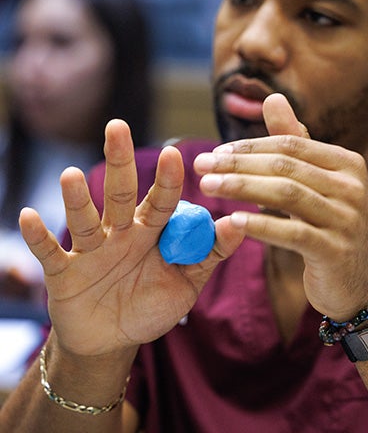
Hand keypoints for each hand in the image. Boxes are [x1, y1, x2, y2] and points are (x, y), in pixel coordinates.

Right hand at [19, 119, 243, 356]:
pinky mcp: (65, 272)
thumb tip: (240, 222)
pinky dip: (39, 237)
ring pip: (86, 219)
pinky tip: (28, 216)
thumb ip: (210, 253)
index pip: (162, 200)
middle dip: (119, 161)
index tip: (173, 154)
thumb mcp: (187, 282)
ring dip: (78, 199)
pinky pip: (51, 252)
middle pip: (121, 193)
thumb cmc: (152, 305)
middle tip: (117, 126)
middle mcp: (122, 233)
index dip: (167, 179)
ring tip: (70, 175)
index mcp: (153, 232)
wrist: (112, 340)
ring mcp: (92, 250)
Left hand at [194, 93, 367, 320]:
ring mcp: (347, 219)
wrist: (362, 280)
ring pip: (287, 195)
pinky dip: (261, 225)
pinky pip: (292, 233)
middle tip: (201, 165)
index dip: (249, 147)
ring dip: (242, 188)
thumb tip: (272, 97)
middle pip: (286, 166)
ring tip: (208, 187)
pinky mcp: (336, 251)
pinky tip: (232, 221)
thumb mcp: (317, 182)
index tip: (215, 152)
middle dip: (239, 164)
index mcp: (347, 163)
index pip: (291, 145)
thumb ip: (295, 141)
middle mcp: (352, 186)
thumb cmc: (331, 224)